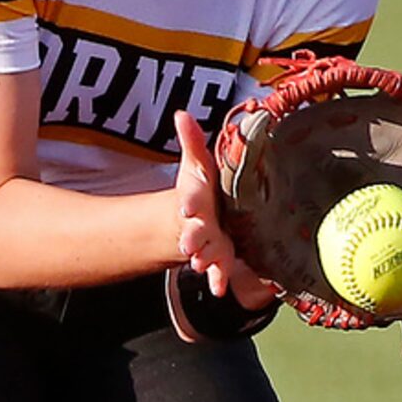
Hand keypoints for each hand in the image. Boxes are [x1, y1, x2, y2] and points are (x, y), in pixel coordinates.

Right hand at [173, 111, 240, 297]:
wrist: (204, 218)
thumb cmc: (205, 189)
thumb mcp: (199, 166)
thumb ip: (191, 142)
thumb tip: (180, 113)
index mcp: (196, 199)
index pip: (191, 199)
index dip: (188, 203)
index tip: (186, 207)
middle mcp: (200, 224)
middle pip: (194, 231)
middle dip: (192, 237)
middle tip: (188, 244)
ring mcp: (209, 244)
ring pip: (204, 252)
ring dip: (203, 258)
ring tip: (201, 262)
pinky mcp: (220, 258)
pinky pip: (218, 270)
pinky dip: (217, 279)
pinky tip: (219, 288)